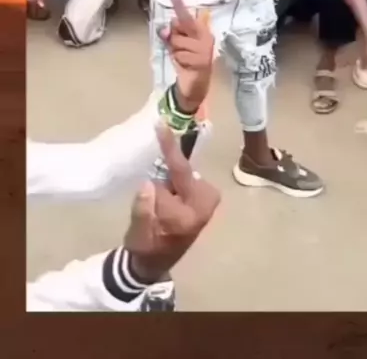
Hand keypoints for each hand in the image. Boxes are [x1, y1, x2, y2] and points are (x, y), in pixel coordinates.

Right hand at [125, 125, 220, 279]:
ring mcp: (206, 203)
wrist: (153, 264)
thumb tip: (147, 184)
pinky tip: (164, 202)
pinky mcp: (204, 201)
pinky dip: (173, 182)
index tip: (161, 125)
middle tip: (154, 200)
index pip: (179, 173)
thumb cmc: (145, 248)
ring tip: (158, 207)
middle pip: (182, 172)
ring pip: (183, 176)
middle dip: (166, 177)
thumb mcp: (137, 234)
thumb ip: (142, 210)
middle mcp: (203, 207)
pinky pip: (186, 180)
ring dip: (168, 182)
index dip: (169, 148)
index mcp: (188, 215)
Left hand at [160, 0, 213, 113]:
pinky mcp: (202, 61)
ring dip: (176, 51)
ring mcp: (205, 49)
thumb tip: (164, 30)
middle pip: (179, 27)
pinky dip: (179, 61)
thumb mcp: (176, 47)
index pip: (187, 16)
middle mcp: (205, 37)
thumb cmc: (188, 61)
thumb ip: (170, 36)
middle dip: (174, 36)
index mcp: (201, 30)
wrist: (196, 85)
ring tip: (184, 58)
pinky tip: (186, 66)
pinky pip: (180, 55)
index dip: (179, 5)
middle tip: (180, 48)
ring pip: (177, 42)